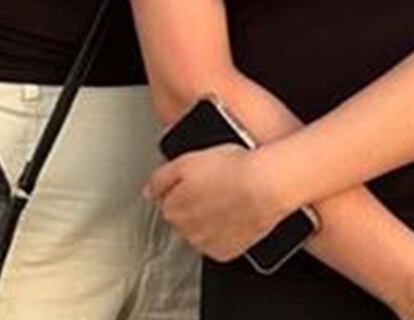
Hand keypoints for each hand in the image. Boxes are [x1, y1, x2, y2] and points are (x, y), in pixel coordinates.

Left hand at [145, 144, 289, 262]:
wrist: (265, 186)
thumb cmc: (232, 170)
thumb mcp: (187, 161)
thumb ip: (160, 178)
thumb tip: (148, 191)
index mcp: (172, 207)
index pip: (168, 200)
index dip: (183, 187)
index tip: (197, 180)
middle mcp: (185, 230)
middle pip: (183, 218)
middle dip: (194, 204)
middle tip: (215, 186)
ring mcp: (206, 243)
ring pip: (200, 232)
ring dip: (208, 220)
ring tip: (227, 200)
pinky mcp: (226, 252)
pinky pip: (219, 244)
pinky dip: (224, 233)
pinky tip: (233, 216)